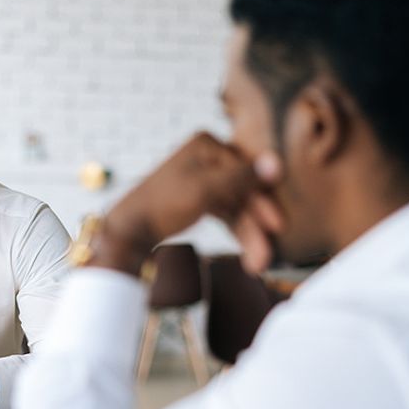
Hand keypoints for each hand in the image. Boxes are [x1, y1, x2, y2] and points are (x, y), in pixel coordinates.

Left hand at [99, 132, 282, 274]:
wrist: (130, 229)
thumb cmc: (162, 204)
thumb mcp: (205, 190)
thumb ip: (242, 178)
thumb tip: (277, 162)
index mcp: (206, 144)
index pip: (246, 172)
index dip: (262, 201)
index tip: (278, 226)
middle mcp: (207, 157)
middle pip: (242, 192)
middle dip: (254, 226)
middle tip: (267, 254)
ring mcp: (204, 177)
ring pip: (236, 206)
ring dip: (248, 234)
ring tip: (258, 263)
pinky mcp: (201, 197)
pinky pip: (225, 213)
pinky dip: (236, 231)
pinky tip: (249, 254)